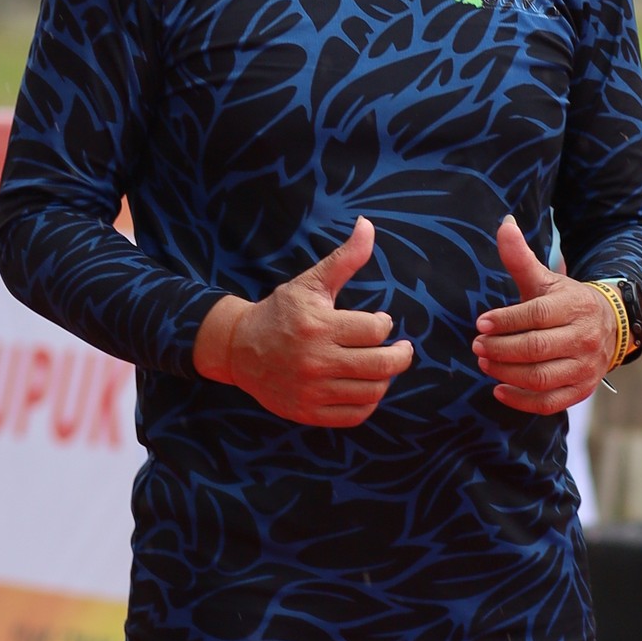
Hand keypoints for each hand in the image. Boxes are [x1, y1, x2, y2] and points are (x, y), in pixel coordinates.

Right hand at [194, 217, 413, 428]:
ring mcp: (312, 390)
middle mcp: (316, 361)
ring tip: (382, 366)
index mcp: (318, 326)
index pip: (376, 330)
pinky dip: (368, 402)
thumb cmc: (280, 312)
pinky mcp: (308, 412)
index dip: (385, 324)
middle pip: (381, 365)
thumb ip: (344, 258)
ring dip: (385, 378)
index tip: (380, 321)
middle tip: (402, 349)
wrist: (239, 349)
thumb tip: (368, 225)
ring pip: (372, 392)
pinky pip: (354, 415)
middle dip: (400, 355)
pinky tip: (365, 386)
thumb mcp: (310, 282)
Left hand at [472, 217, 619, 417]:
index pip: (536, 316)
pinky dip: (522, 400)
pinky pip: (549, 402)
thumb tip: (503, 223)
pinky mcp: (580, 390)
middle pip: (536, 348)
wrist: (611, 327)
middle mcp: (583, 338)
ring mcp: (584, 367)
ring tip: (484, 363)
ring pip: (541, 377)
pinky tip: (498, 390)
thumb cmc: (566, 302)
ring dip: (507, 372)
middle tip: (477, 345)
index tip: (481, 323)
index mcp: (574, 307)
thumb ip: (521, 258)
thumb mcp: (546, 280)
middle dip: (501, 348)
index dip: (506, 321)